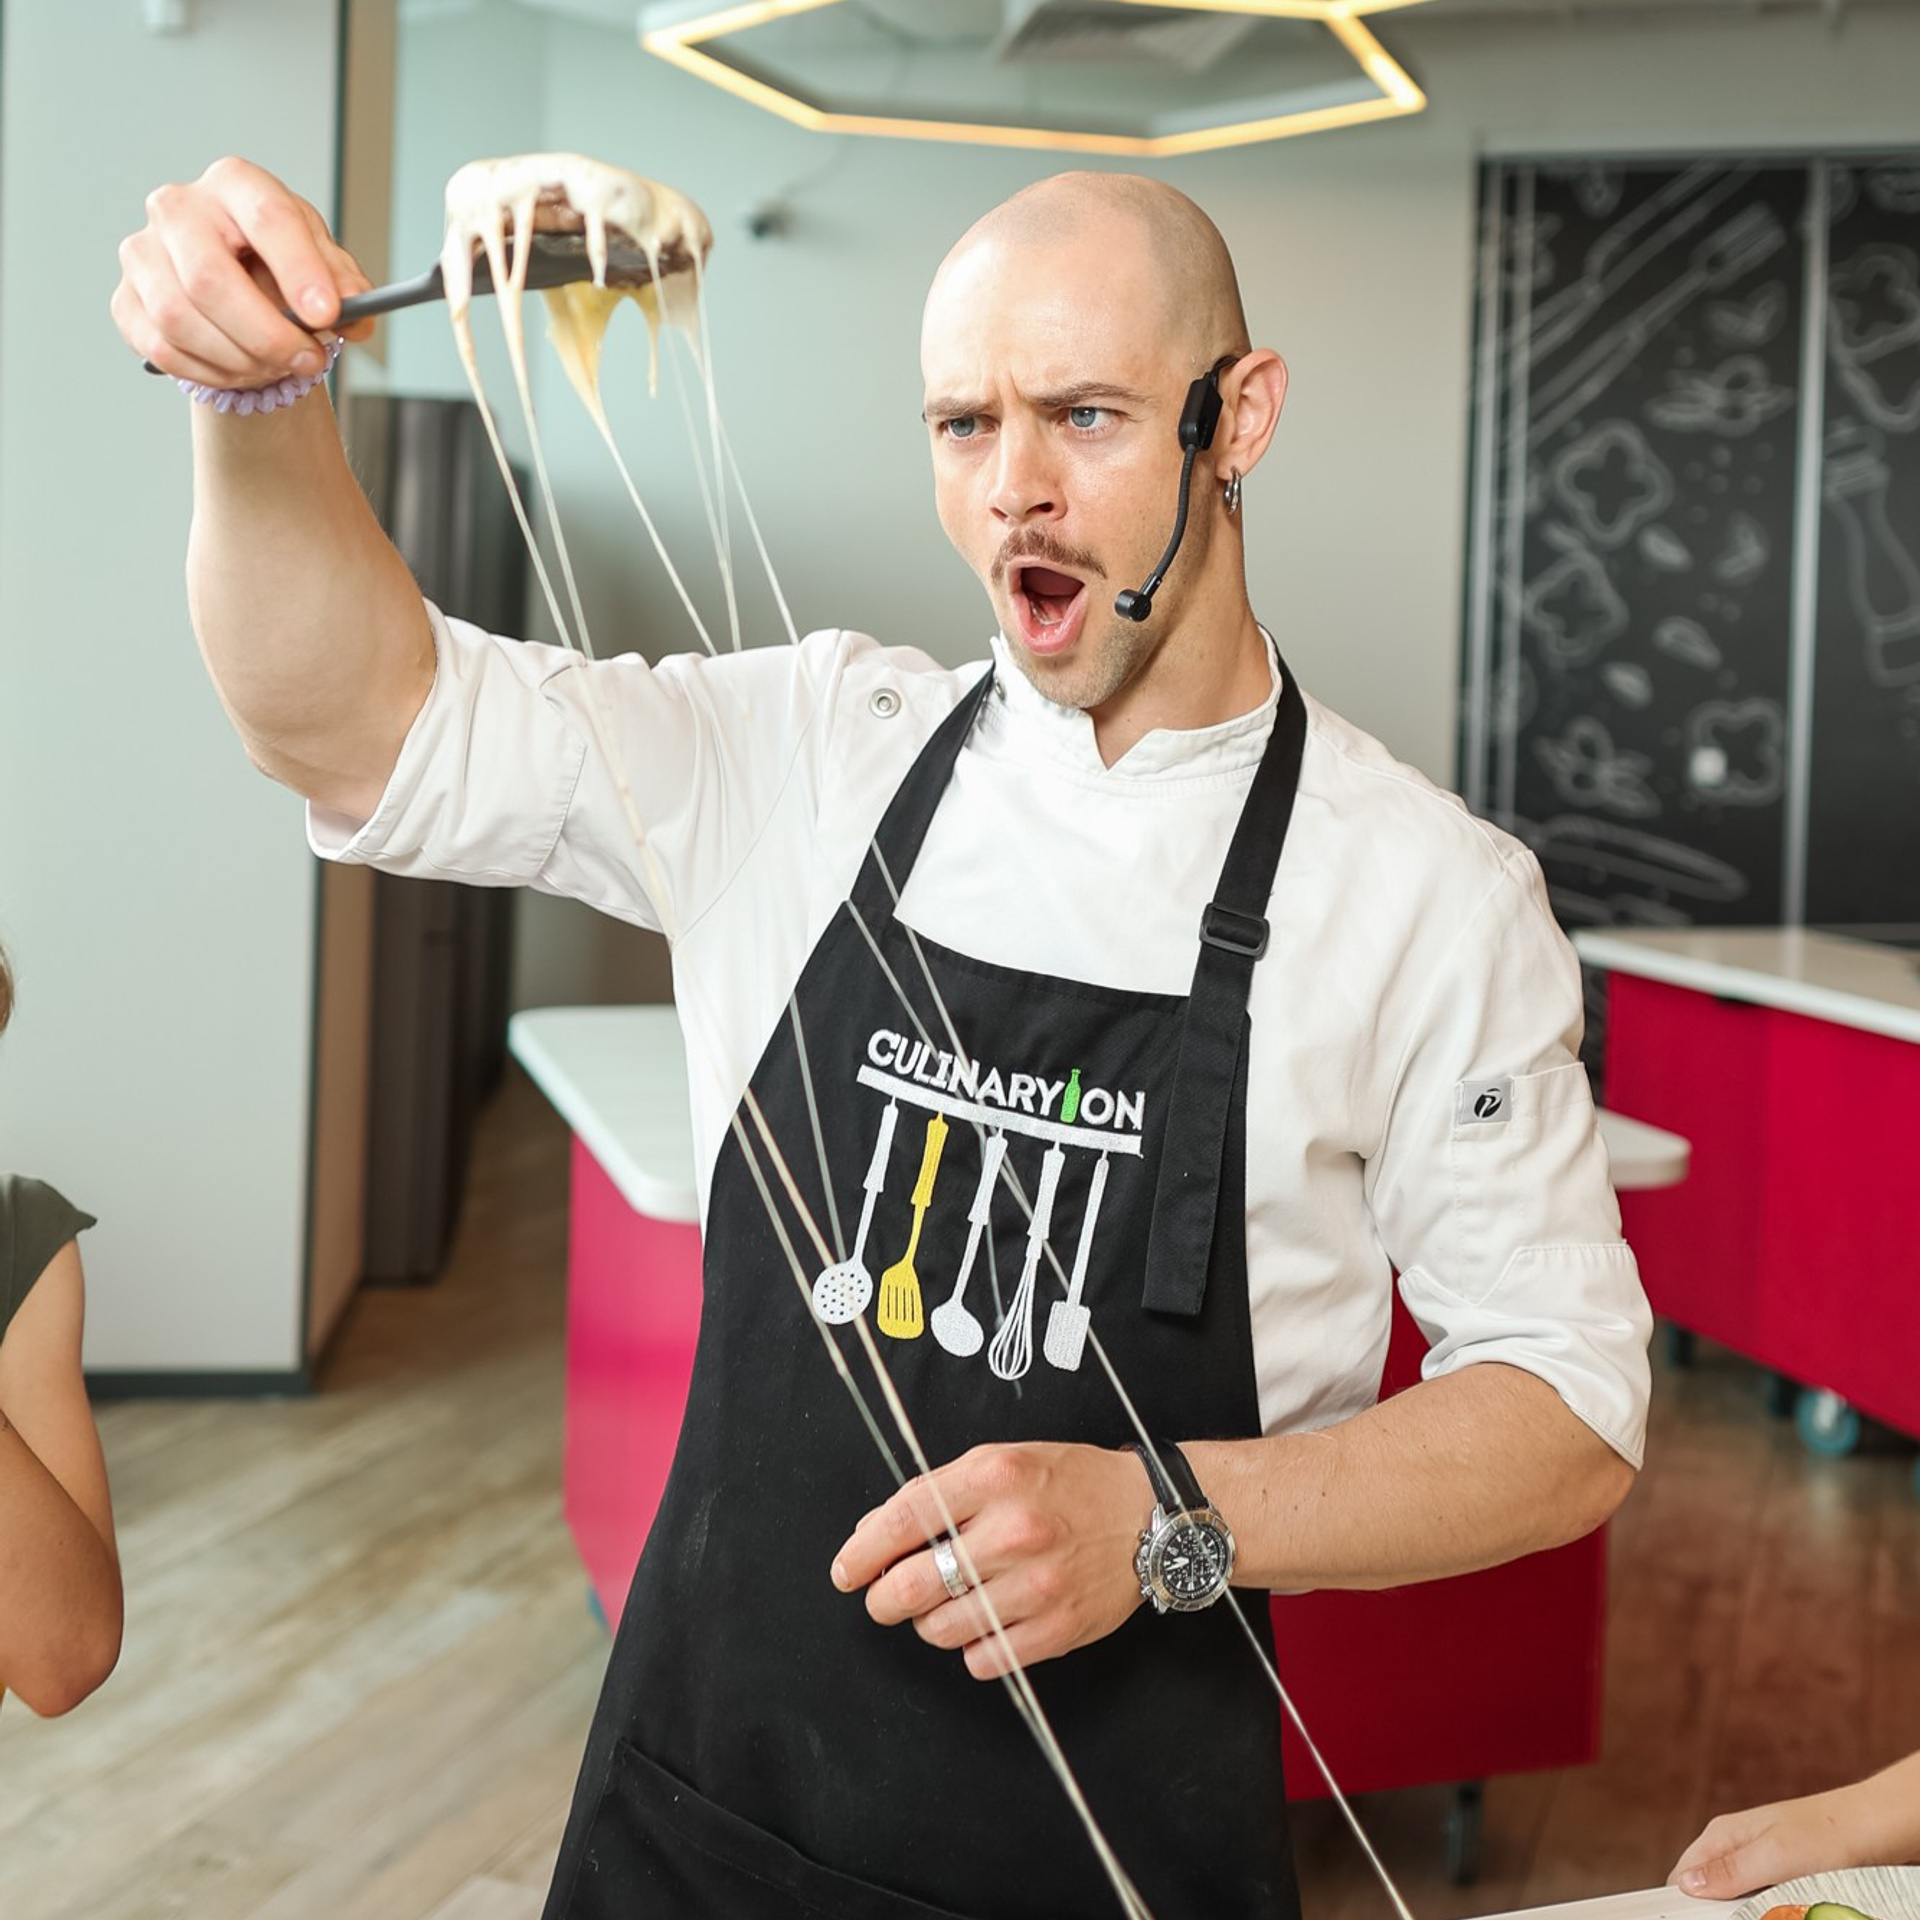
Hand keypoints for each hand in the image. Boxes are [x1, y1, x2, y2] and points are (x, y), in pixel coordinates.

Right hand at [111, 156, 374, 389]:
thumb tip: (357, 311)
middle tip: (309, 360)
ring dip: (240, 359)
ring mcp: (143, 252)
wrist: (239, 285)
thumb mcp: (323, 264)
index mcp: (235, 185)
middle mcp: (178, 208)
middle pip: (209, 277)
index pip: (266, 217)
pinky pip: (163, 348)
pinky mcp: (126, 299)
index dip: (299, 269)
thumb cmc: (280, 265)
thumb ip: (345, 286)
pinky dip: (211, 372)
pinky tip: (242, 370)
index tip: (327, 314)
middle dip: (267, 334)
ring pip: (180, 319)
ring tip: (277, 367)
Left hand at [832, 1443, 1147, 1680]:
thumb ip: (939, 1492)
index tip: (847, 1570)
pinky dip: (972, 1648)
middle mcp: (1015, 1530)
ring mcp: (1038, 1584)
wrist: (1149, 1514)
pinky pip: (984, 1659)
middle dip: (882, 1599)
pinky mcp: (1058, 1628)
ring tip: (946, 1604)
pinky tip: (984, 1623)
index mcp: (994, 1477)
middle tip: (882, 1599)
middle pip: (913, 1584)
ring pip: (942, 1628)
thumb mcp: (1002, 1461)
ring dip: (929, 1622)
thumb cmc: (1070, 1483)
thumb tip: (874, 1533)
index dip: (863, 1551)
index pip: (905, 1518)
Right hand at [1671, 1786, 1877, 1899]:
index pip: (1683, 1875)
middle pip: (1710, 1891)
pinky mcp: (1784, 1875)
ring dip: (1752, 1913)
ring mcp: (1760, 1861)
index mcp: (1722, 1835)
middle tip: (1754, 1915)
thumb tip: (1686, 1885)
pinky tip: (1786, 1912)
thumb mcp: (1774, 1855)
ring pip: (1739, 1901)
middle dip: (1722, 1912)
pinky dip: (1772, 1912)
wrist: (1876, 1827)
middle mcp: (1736, 1847)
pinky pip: (1765, 1902)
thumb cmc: (1827, 1832)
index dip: (1685, 1903)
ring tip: (1778, 1911)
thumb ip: (1729, 1870)